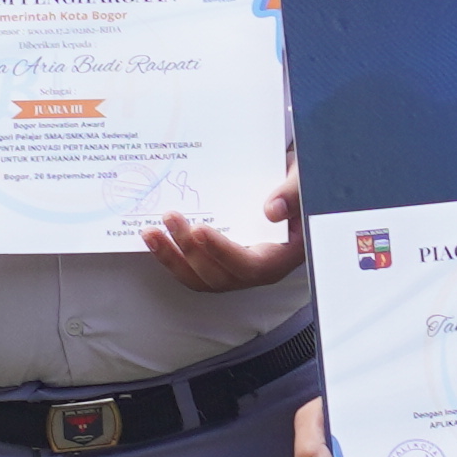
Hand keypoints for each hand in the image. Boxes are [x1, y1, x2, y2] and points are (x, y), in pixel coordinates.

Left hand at [143, 169, 307, 293]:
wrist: (292, 182)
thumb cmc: (300, 183)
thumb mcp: (305, 179)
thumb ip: (293, 193)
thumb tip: (272, 210)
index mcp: (282, 255)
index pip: (251, 266)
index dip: (224, 252)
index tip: (201, 230)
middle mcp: (258, 269)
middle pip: (219, 276)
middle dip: (190, 251)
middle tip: (170, 217)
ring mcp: (235, 267)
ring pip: (200, 278)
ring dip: (172, 258)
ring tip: (150, 232)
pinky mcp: (218, 261)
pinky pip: (192, 269)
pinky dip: (171, 257)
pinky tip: (154, 237)